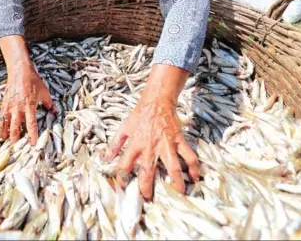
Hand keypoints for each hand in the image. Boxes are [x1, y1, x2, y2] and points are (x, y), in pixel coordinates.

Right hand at [0, 36, 53, 143]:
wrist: (20, 71)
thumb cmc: (34, 82)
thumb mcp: (45, 92)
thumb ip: (49, 104)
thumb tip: (55, 113)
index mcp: (30, 105)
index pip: (31, 124)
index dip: (32, 135)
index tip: (32, 144)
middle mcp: (18, 107)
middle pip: (16, 126)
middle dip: (16, 138)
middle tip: (17, 148)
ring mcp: (10, 106)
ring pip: (6, 123)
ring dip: (6, 134)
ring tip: (6, 144)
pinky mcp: (4, 104)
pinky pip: (1, 118)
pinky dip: (0, 127)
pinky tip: (0, 134)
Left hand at [104, 65, 198, 199]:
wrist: (157, 101)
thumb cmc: (140, 115)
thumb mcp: (124, 127)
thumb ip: (115, 144)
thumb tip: (105, 158)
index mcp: (135, 144)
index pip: (125, 165)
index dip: (122, 178)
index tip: (123, 187)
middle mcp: (150, 147)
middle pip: (148, 172)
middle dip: (148, 188)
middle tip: (149, 198)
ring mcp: (166, 144)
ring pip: (173, 167)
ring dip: (176, 182)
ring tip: (178, 193)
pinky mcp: (178, 140)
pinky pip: (188, 155)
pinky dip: (193, 166)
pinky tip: (195, 176)